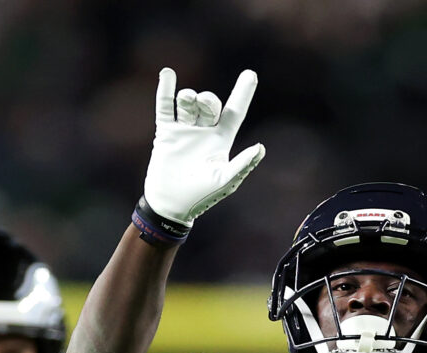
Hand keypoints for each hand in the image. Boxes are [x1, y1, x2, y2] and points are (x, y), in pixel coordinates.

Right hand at [144, 68, 264, 227]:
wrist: (170, 204)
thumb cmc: (201, 196)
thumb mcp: (225, 181)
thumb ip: (242, 164)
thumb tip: (260, 147)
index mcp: (221, 140)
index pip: (235, 112)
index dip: (243, 93)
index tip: (250, 74)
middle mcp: (204, 132)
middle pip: (210, 103)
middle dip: (208, 100)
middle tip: (205, 107)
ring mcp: (184, 130)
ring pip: (188, 102)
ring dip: (188, 98)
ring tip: (186, 103)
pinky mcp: (166, 133)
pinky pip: (165, 106)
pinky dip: (166, 90)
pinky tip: (168, 74)